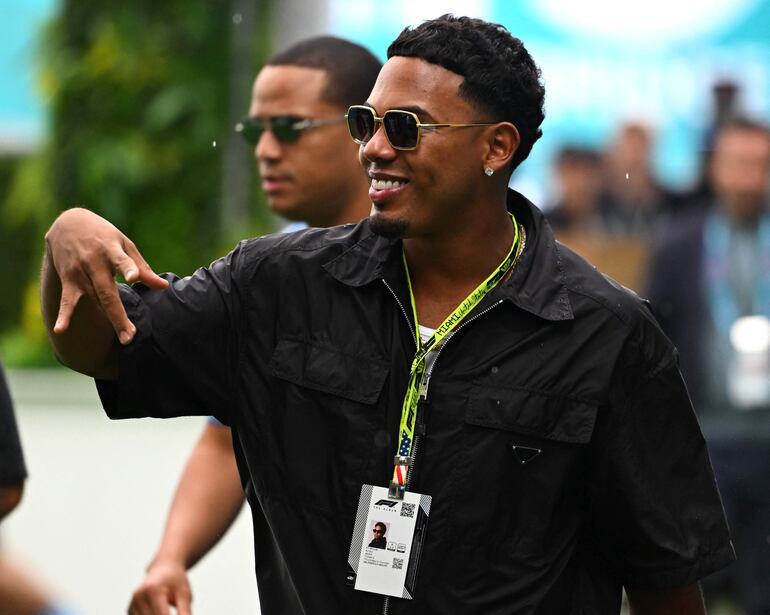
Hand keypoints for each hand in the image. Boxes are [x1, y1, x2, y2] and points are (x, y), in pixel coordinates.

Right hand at [45, 208, 167, 343]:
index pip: (121, 260)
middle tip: (130, 336)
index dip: (128, 268)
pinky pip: (67, 300)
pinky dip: (63, 315)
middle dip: (118, 316)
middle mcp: (94, 263)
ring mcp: (79, 272)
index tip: (133, 277)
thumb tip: (164, 287)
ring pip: (95, 300)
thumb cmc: (104, 236)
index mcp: (112, 251)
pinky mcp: (68, 279)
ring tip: (123, 339)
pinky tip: (60, 330)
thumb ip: (142, 268)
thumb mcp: (125, 245)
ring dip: (109, 320)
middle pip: (107, 293)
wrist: (68, 223)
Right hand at [128, 560, 192, 614]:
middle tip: (179, 613)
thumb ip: (185, 610)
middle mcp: (139, 596)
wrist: (164, 567)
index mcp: (153, 590)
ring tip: (166, 609)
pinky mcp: (130, 609)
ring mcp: (132, 603)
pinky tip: (160, 611)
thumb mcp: (184, 593)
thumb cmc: (177, 581)